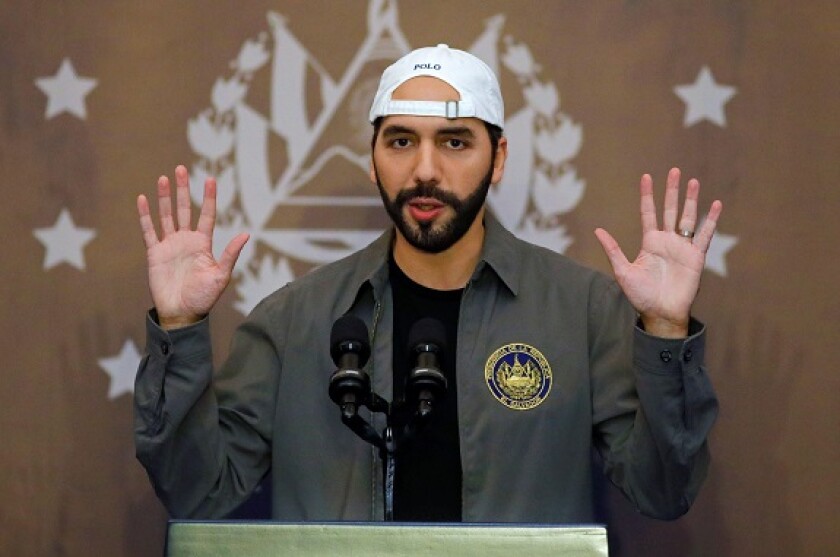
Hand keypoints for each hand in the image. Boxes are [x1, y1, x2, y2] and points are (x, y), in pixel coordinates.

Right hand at [137, 165, 248, 329]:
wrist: (182, 313)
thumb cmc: (204, 297)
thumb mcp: (221, 276)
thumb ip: (230, 254)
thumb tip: (247, 234)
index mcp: (203, 244)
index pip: (207, 215)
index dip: (209, 197)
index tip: (211, 178)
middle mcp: (186, 240)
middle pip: (184, 208)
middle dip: (183, 189)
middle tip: (181, 169)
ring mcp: (170, 245)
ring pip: (166, 215)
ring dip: (164, 197)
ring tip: (163, 178)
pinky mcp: (155, 252)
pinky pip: (149, 230)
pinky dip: (145, 215)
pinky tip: (143, 199)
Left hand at [594, 168, 722, 337]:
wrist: (660, 313)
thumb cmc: (640, 296)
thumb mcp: (623, 271)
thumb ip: (613, 250)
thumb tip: (598, 231)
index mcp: (650, 242)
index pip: (648, 213)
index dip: (647, 195)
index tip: (646, 176)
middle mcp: (667, 241)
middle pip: (670, 210)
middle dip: (671, 191)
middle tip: (675, 171)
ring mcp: (682, 248)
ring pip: (688, 218)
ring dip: (691, 200)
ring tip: (693, 181)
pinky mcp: (696, 257)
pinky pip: (705, 235)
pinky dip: (711, 220)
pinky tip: (715, 205)